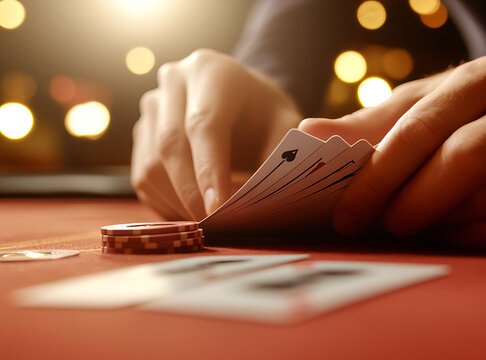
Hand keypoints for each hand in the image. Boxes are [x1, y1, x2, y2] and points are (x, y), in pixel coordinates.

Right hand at [132, 49, 300, 219]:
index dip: (209, 170)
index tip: (218, 209)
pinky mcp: (142, 133)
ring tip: (208, 223)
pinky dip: (166, 204)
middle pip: (171, 145)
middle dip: (191, 194)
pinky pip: (142, 177)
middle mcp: (173, 81)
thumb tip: (268, 194)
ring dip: (177, 203)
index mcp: (211, 71)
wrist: (244, 101)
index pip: (204, 124)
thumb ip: (280, 155)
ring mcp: (152, 106)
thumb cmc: (267, 117)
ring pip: (150, 165)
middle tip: (214, 227)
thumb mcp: (285, 128)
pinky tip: (191, 214)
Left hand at [300, 48, 485, 247]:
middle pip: (465, 164)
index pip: (423, 128)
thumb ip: (365, 127)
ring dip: (442, 224)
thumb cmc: (465, 115)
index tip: (347, 213)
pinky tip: (453, 233)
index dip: (379, 176)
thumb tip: (306, 136)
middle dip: (412, 204)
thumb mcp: (418, 109)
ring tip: (418, 224)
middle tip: (383, 226)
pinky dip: (475, 240)